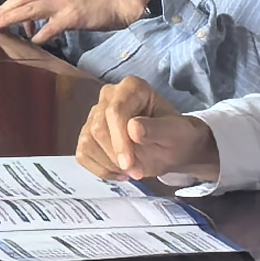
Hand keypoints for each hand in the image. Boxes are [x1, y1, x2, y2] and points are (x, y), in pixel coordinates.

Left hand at [0, 0, 151, 40]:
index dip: (10, 5)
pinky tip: (33, 42)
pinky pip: (51, 27)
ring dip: (11, 20)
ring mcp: (64, 2)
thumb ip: (59, 4)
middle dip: (3, 10)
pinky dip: (39, 35)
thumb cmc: (105, 0)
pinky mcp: (74, 15)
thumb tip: (45, 18)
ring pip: (30, 10)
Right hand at [75, 76, 213, 181]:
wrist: (171, 147)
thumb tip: (133, 128)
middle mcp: (109, 95)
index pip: (115, 111)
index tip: (129, 164)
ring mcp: (95, 114)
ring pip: (87, 142)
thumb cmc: (175, 136)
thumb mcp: (175, 133)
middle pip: (98, 128)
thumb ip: (156, 129)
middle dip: (115, 156)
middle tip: (136, 172)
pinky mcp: (88, 134)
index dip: (119, 140)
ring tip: (131, 171)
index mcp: (132, 88)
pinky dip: (100, 169)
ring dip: (108, 164)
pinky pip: (83, 154)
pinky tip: (120, 173)